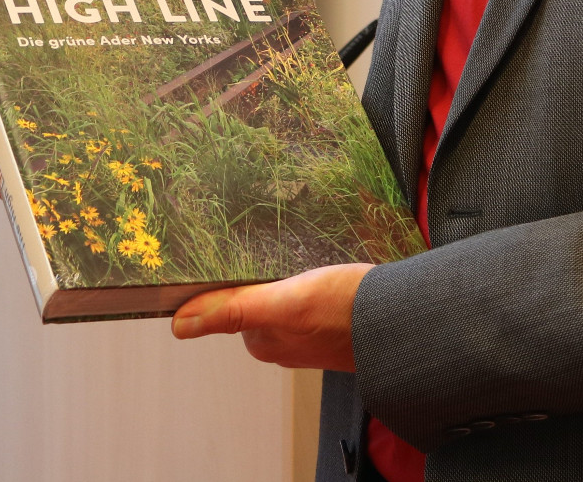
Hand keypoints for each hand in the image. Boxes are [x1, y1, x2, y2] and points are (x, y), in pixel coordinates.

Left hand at [171, 263, 371, 370]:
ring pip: (278, 291)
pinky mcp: (327, 318)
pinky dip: (303, 276)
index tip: (231, 245)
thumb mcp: (286, 302)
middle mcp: (279, 340)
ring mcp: (304, 330)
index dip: (228, 271)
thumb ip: (234, 311)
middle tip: (271, 243)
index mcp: (261, 340)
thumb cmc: (348, 311)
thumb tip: (179, 326)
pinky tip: (315, 265)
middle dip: (258, 268)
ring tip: (297, 254)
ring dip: (283, 270)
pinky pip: (302, 292)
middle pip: (252, 292)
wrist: (402, 318)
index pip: (228, 299)